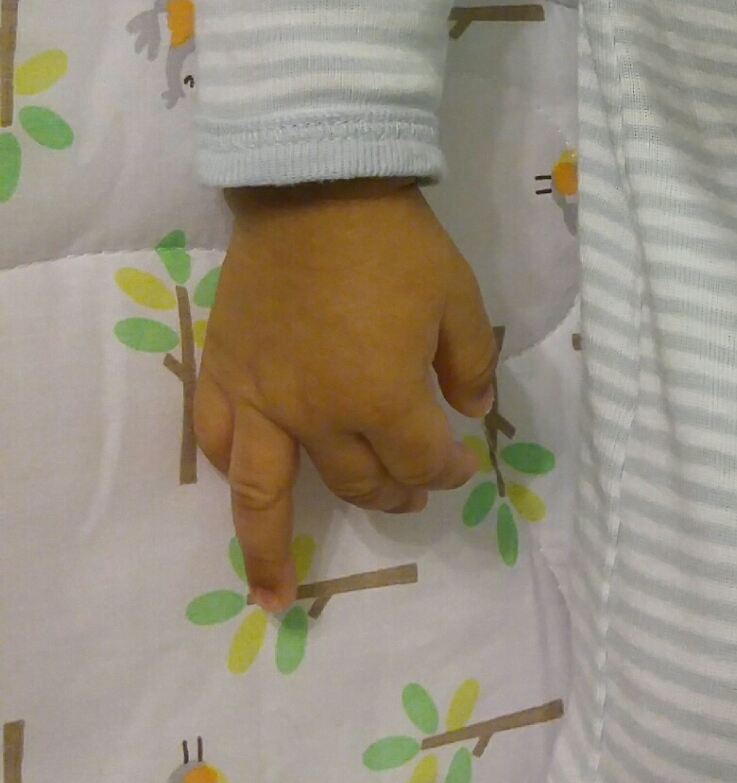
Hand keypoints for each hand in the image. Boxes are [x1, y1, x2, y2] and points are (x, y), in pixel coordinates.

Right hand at [192, 181, 493, 611]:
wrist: (315, 186)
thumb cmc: (396, 242)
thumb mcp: (459, 299)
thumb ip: (471, 365)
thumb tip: (473, 413)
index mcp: (380, 399)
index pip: (422, 458)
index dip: (448, 468)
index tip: (462, 463)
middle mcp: (316, 415)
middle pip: (359, 480)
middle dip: (393, 492)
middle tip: (411, 494)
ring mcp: (261, 399)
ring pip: (263, 493)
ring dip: (271, 550)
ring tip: (274, 596)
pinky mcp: (224, 371)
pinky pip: (217, 440)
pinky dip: (230, 470)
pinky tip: (240, 486)